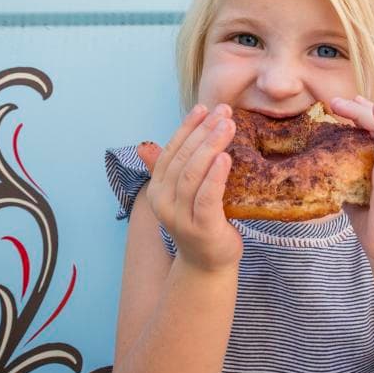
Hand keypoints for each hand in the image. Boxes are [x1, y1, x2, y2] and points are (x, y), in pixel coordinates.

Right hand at [138, 103, 241, 273]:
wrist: (208, 265)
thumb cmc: (200, 222)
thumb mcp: (183, 194)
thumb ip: (170, 169)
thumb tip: (145, 145)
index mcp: (158, 191)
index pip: (169, 153)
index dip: (186, 128)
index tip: (203, 107)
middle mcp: (164, 203)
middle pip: (182, 160)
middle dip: (203, 132)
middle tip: (223, 111)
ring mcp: (181, 218)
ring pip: (193, 175)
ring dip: (210, 146)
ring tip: (228, 125)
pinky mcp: (202, 229)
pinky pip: (207, 198)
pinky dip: (215, 176)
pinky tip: (226, 157)